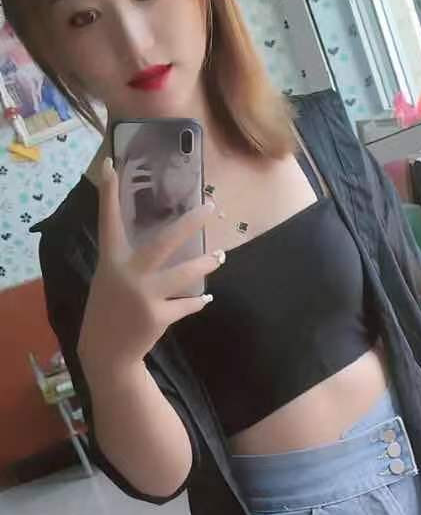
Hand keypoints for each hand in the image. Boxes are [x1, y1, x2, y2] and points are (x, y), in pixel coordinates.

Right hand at [77, 157, 221, 373]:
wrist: (106, 351)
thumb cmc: (111, 308)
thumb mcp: (111, 278)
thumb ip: (130, 260)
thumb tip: (166, 242)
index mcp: (111, 260)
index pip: (109, 220)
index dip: (108, 193)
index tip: (110, 164)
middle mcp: (127, 274)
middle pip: (164, 242)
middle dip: (191, 223)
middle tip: (211, 207)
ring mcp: (143, 296)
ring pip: (184, 274)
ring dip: (206, 264)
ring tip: (219, 256)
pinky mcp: (158, 316)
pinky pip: (186, 304)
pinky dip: (196, 301)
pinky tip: (206, 298)